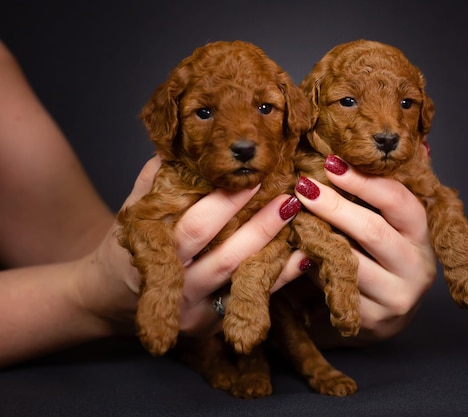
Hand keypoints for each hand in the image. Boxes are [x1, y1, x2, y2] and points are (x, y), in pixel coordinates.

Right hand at [85, 156, 306, 338]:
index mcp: (157, 254)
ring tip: (302, 222)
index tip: (253, 179)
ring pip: (243, 279)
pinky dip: (277, 278)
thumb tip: (182, 146)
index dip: (227, 204)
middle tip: (289, 196)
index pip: (197, 227)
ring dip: (276, 250)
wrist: (109, 299)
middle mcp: (178, 287)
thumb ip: (153, 181)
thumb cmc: (123, 248)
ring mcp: (196, 311)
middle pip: (226, 256)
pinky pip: (248, 299)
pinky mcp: (210, 325)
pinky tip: (302, 257)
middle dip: (261, 226)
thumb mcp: (131, 213)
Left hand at [294, 156, 436, 345]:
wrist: (390, 308)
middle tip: (303, 186)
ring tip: (293, 215)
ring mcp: (396, 297)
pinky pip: (335, 288)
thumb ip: (375, 197)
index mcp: (423, 236)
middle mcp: (416, 267)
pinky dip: (314, 266)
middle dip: (334, 206)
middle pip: (373, 232)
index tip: (331, 163)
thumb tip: (341, 153)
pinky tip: (300, 249)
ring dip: (318, 237)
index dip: (365, 181)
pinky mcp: (372, 320)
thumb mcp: (390, 225)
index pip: (399, 202)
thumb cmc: (384, 255)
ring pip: (350, 263)